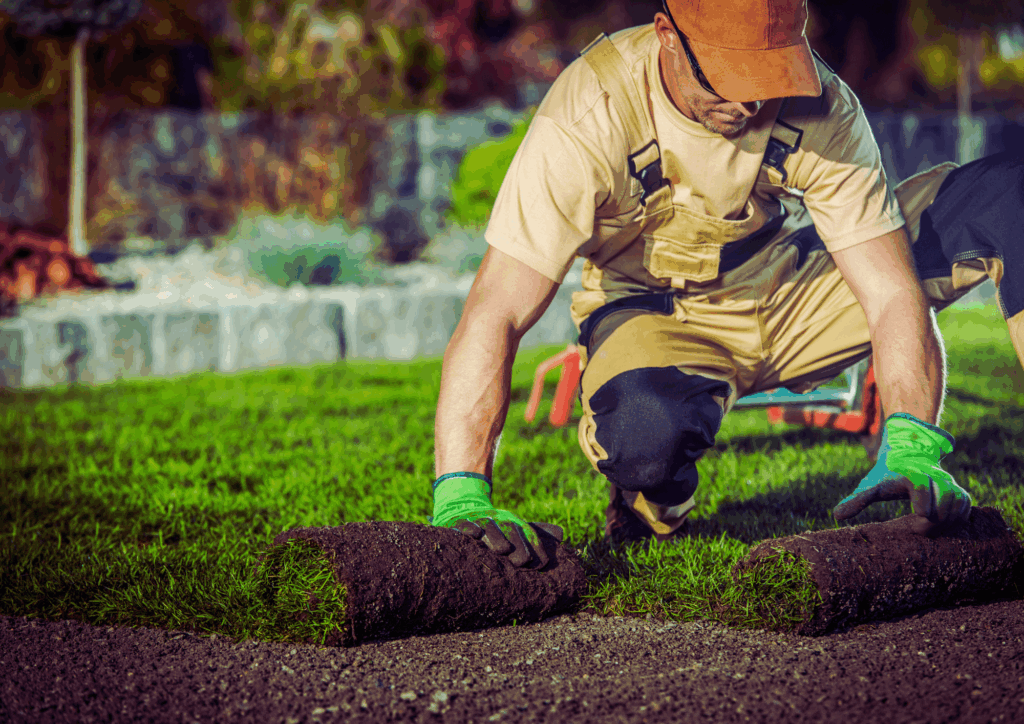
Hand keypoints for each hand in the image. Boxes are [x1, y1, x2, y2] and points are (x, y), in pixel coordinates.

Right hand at [431, 473, 563, 567]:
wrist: (464, 506)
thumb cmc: (496, 526)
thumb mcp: (516, 526)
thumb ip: (537, 532)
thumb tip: (561, 534)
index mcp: (514, 523)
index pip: (529, 536)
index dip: (535, 550)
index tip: (540, 565)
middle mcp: (499, 520)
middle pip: (511, 531)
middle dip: (517, 546)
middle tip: (521, 562)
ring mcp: (480, 520)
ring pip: (489, 527)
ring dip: (496, 538)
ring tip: (502, 550)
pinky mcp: (461, 522)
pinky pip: (465, 524)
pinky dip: (469, 528)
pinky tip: (475, 535)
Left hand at [833, 413, 971, 533]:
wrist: (907, 457)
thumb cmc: (886, 475)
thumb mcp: (870, 486)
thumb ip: (856, 500)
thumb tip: (836, 515)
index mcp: (910, 473)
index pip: (920, 484)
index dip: (921, 501)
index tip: (917, 516)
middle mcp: (933, 475)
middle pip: (943, 497)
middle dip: (933, 518)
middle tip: (918, 530)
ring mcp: (947, 482)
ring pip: (958, 501)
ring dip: (947, 520)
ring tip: (930, 530)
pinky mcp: (957, 489)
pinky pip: (966, 504)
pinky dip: (959, 517)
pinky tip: (944, 527)